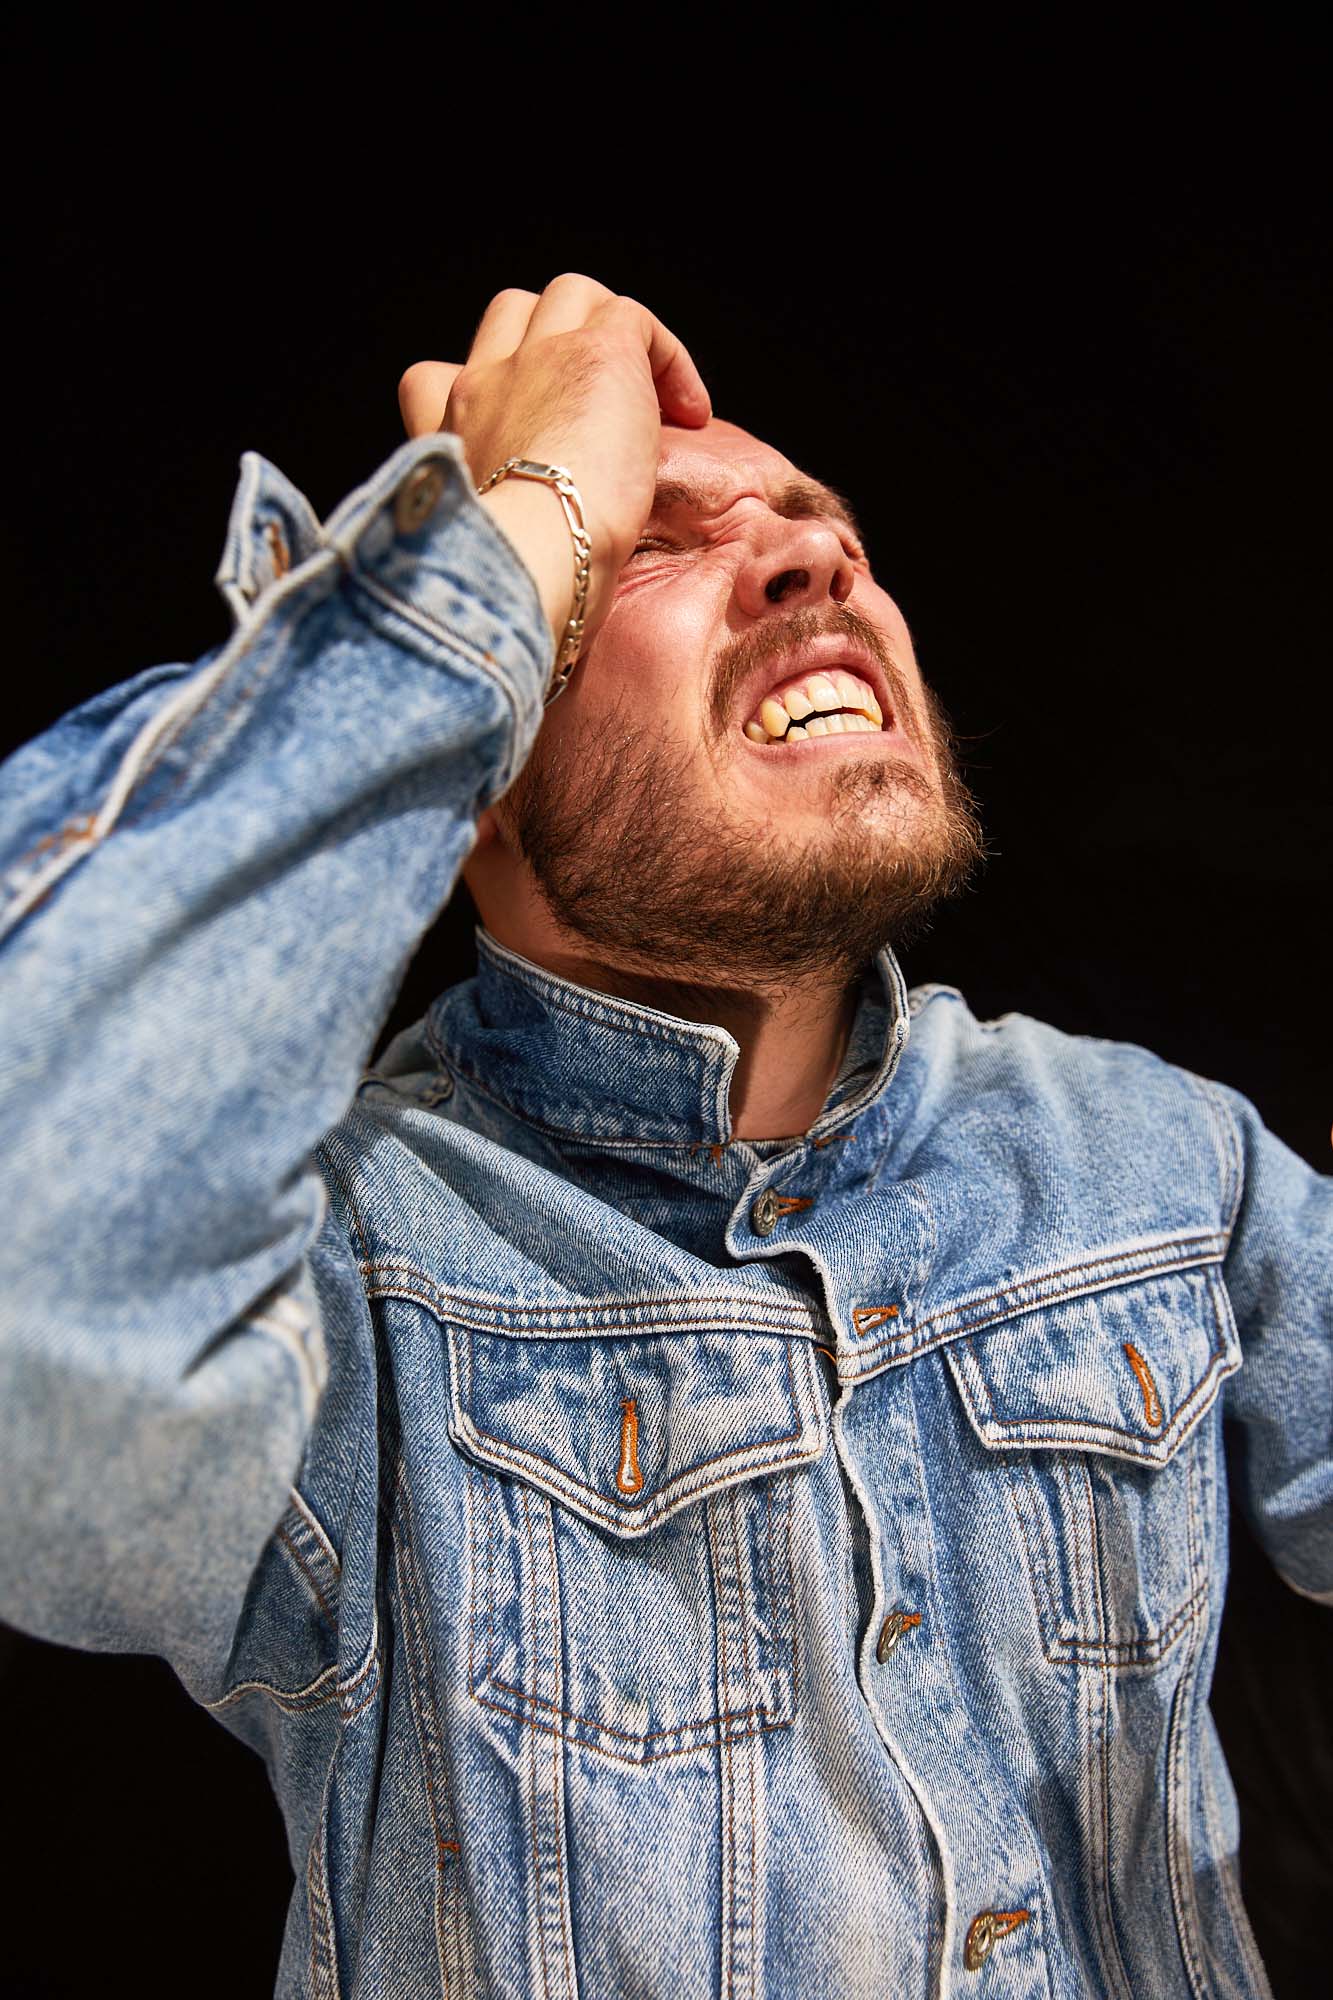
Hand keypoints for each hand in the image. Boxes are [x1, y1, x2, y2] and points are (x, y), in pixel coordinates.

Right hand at [398, 275, 710, 655]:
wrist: (525, 566)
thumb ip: (491, 540)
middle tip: (601, 410)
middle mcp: (479, 386)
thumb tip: (523, 597)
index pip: (436, 380)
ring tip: (651, 402)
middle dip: (556, 343)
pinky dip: (667, 355)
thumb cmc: (506, 588)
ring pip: (571, 296)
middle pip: (510, 315)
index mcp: (447, 435)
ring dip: (615, 336)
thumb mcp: (485, 559)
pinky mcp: (596, 352)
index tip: (524, 442)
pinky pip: (635, 318)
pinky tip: (690, 414)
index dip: (485, 392)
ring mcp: (535, 360)